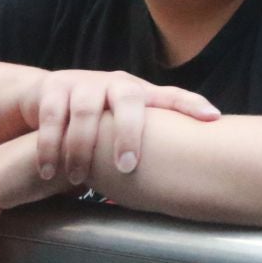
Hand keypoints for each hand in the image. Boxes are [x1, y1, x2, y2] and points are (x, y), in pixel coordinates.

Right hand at [20, 70, 219, 185]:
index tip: (213, 118)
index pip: (171, 96)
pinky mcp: (53, 89)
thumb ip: (148, 136)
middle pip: (128, 101)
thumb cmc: (98, 117)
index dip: (192, 105)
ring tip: (78, 178)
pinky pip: (52, 118)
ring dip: (82, 148)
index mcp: (140, 92)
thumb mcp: (125, 121)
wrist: (48, 96)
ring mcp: (84, 83)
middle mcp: (116, 83)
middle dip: (129, 133)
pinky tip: (50, 171)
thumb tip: (183, 174)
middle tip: (128, 167)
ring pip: (86, 112)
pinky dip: (50, 146)